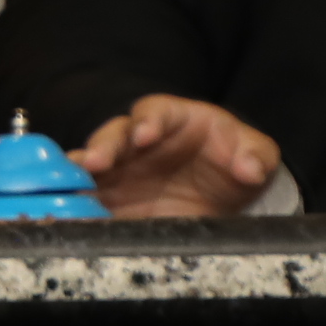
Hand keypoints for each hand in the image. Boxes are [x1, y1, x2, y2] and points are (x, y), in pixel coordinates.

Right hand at [73, 94, 279, 218]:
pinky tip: (69, 213)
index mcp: (169, 119)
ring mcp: (116, 171)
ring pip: (88, 166)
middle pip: (110, 136)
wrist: (219, 198)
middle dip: (102, 148)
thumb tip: (249, 169)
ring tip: (74, 188)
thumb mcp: (255, 154)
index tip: (145, 136)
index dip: (147, 122)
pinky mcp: (107, 200)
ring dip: (77, 175)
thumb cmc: (231, 161)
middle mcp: (134, 141)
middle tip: (95, 163)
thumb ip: (256, 156)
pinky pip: (84, 199)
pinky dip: (73, 204)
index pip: (152, 112)